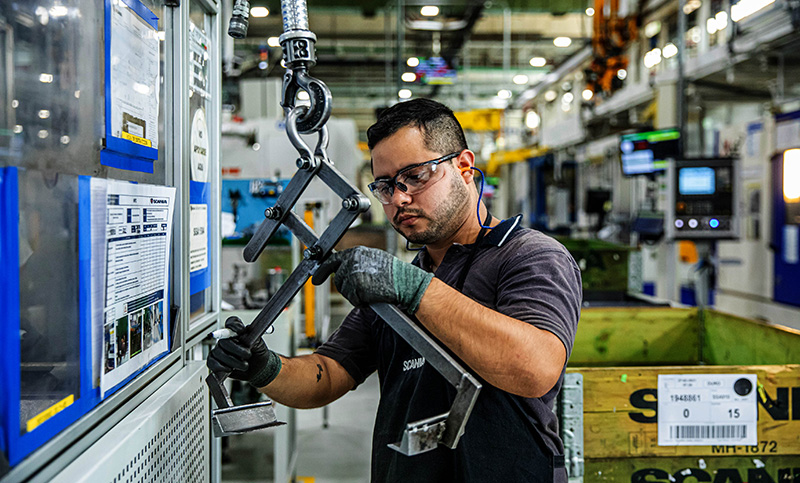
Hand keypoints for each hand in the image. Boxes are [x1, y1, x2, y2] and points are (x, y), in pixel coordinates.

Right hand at [206, 316, 281, 387]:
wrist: (258, 369)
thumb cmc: (258, 354)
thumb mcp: (260, 345)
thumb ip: (254, 337)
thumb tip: (247, 329)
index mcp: (237, 332)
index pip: (231, 322)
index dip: (234, 325)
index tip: (241, 331)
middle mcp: (227, 340)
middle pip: (224, 341)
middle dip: (236, 349)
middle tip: (248, 354)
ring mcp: (220, 350)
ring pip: (218, 353)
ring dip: (232, 361)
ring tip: (244, 365)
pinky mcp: (215, 362)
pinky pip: (211, 362)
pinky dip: (221, 367)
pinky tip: (230, 369)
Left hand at [311, 246, 433, 313]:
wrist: (406, 282)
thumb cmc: (394, 273)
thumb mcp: (374, 258)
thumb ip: (357, 261)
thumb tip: (341, 267)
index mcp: (356, 251)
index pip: (332, 260)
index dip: (322, 271)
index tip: (316, 279)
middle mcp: (352, 260)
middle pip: (338, 279)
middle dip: (347, 287)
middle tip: (362, 290)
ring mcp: (354, 273)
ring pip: (345, 290)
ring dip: (355, 295)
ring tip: (371, 290)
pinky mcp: (357, 287)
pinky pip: (353, 300)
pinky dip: (361, 302)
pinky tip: (372, 297)